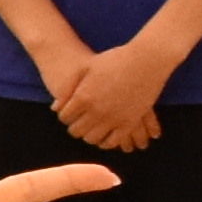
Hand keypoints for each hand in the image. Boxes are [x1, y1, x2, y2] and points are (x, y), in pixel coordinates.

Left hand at [56, 30, 175, 152]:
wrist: (146, 60)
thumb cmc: (114, 59)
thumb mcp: (85, 68)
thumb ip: (68, 88)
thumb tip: (55, 108)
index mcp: (83, 97)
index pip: (65, 118)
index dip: (65, 116)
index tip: (70, 113)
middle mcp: (97, 111)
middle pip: (76, 131)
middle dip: (75, 127)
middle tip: (80, 122)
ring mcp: (114, 118)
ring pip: (93, 139)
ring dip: (90, 135)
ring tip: (92, 128)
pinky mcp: (130, 123)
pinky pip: (114, 141)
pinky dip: (107, 142)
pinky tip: (106, 135)